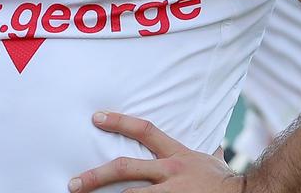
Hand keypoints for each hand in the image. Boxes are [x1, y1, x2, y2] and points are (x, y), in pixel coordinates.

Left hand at [69, 111, 244, 191]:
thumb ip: (207, 154)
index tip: (96, 117)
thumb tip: (213, 148)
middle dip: (96, 175)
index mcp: (178, 157)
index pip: (145, 130)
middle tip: (73, 183)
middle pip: (125, 169)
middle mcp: (170, 173)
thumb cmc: (226, 183)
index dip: (119, 122)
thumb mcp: (214, 162)